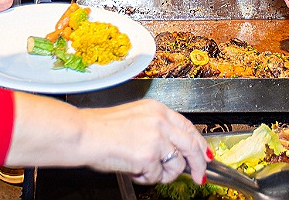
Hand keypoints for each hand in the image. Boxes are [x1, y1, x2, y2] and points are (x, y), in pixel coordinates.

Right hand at [81, 99, 210, 184]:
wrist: (84, 134)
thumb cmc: (100, 128)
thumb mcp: (135, 118)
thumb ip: (156, 129)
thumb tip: (172, 148)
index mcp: (157, 109)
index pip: (188, 126)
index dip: (199, 143)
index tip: (205, 154)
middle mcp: (160, 121)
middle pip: (192, 145)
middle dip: (198, 165)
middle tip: (199, 177)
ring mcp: (156, 138)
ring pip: (176, 164)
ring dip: (162, 174)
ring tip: (141, 169)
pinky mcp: (149, 156)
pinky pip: (157, 176)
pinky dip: (145, 178)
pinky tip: (132, 169)